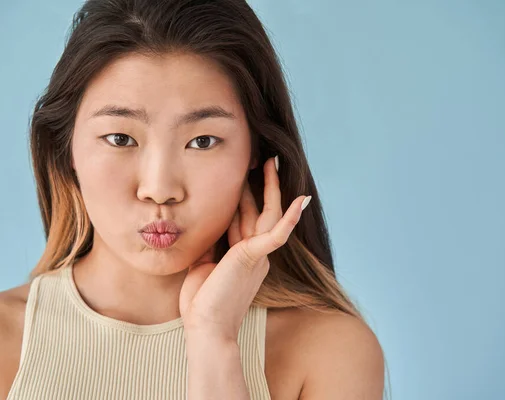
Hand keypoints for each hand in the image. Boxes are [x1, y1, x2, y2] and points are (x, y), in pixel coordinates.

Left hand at [179, 156, 310, 340]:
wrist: (206, 327)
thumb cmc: (202, 302)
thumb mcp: (203, 264)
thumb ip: (211, 244)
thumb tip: (207, 225)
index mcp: (243, 255)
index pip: (244, 218)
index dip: (243, 196)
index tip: (239, 175)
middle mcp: (254, 252)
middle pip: (258, 210)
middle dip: (258, 185)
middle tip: (260, 159)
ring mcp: (257, 254)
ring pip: (268, 214)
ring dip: (271, 188)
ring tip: (270, 163)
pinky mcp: (254, 256)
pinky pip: (278, 233)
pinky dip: (291, 216)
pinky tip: (302, 199)